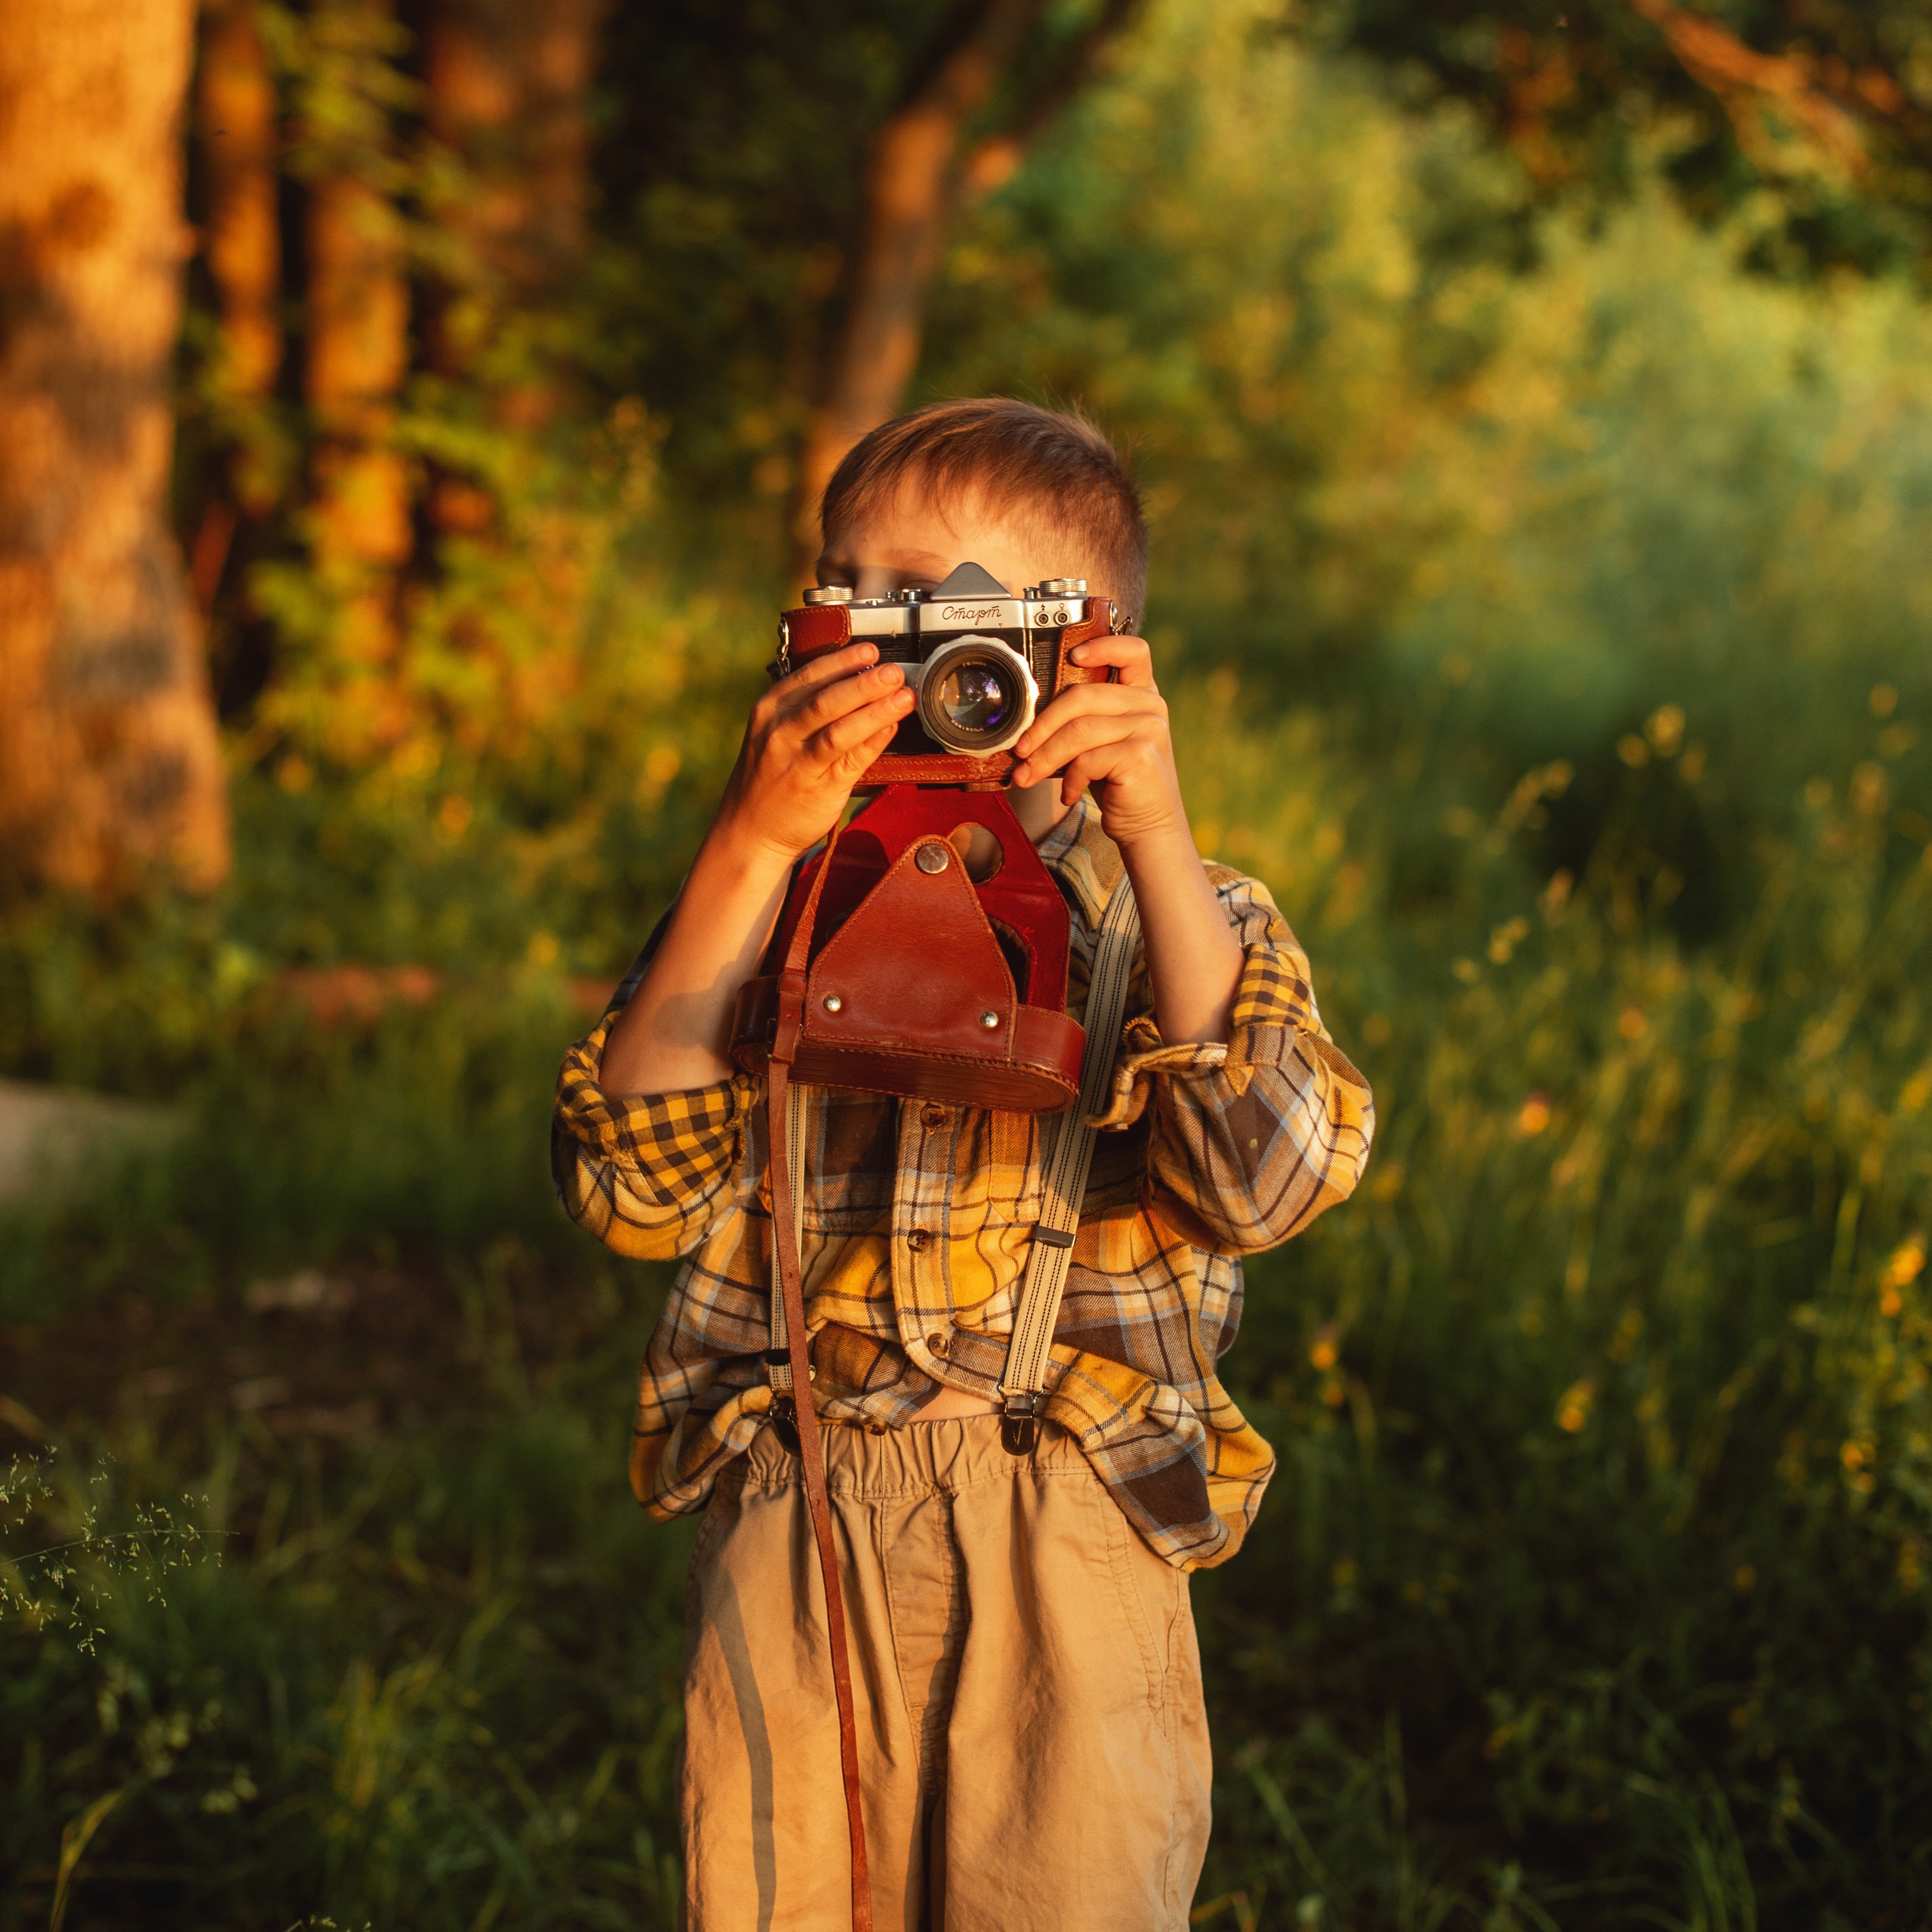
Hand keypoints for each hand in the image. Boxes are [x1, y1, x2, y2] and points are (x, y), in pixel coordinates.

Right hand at [713, 642, 913, 866]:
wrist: (749, 830)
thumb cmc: (769, 777)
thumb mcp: (773, 732)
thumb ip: (806, 708)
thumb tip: (858, 682)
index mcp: (770, 711)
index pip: (808, 677)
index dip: (842, 662)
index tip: (870, 651)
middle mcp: (780, 734)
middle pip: (826, 701)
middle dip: (864, 683)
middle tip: (893, 671)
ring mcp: (798, 763)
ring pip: (840, 732)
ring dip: (876, 711)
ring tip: (904, 697)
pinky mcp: (818, 789)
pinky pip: (851, 761)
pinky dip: (873, 742)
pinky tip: (892, 728)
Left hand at [1009, 634, 1185, 850]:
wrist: (1150, 827)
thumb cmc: (1118, 783)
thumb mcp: (1101, 743)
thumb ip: (1083, 720)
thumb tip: (1027, 721)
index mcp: (1142, 694)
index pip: (1133, 651)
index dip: (1103, 645)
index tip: (1072, 656)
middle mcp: (1150, 706)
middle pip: (1083, 696)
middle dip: (1042, 725)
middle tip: (1020, 750)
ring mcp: (1149, 728)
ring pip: (1079, 731)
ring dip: (1045, 757)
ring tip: (1027, 776)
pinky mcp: (1140, 755)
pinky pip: (1088, 759)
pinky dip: (1070, 780)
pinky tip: (1069, 795)